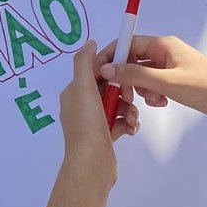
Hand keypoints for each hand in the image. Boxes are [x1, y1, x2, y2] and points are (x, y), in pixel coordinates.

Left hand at [59, 41, 138, 187]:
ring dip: (129, 109)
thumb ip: (85, 63)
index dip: (112, 68)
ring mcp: (92, 122)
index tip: (127, 69)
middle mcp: (81, 106)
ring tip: (132, 119)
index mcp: (74, 93)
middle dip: (124, 92)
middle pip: (108, 88)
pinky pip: (120, 122)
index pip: (95, 72)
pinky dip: (128, 123)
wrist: (91, 164)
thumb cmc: (87, 123)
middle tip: (130, 99)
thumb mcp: (82, 88)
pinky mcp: (104, 136)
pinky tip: (131, 129)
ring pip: (117, 105)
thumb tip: (89, 43)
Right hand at [96, 35, 206, 129]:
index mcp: (163, 45)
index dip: (111, 56)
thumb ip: (134, 75)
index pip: (127, 43)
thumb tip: (106, 69)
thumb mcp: (165, 83)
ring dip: (141, 88)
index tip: (98, 73)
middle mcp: (166, 52)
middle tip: (124, 95)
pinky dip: (153, 94)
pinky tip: (161, 103)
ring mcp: (172, 67)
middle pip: (133, 60)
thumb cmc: (203, 88)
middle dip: (126, 77)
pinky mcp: (177, 81)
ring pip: (143, 75)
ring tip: (153, 101)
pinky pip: (154, 84)